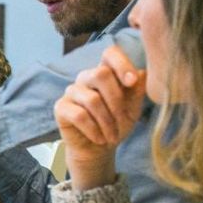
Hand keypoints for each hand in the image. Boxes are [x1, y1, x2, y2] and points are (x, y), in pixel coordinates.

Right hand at [53, 45, 145, 189]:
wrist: (98, 149)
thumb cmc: (116, 125)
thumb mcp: (133, 109)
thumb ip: (137, 91)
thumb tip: (141, 73)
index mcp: (106, 72)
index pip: (110, 54)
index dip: (121, 64)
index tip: (131, 82)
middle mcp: (86, 77)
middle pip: (100, 74)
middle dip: (116, 101)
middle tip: (122, 120)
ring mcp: (71, 91)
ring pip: (92, 99)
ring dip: (107, 122)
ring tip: (112, 136)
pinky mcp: (61, 108)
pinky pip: (79, 115)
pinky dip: (93, 129)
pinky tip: (99, 138)